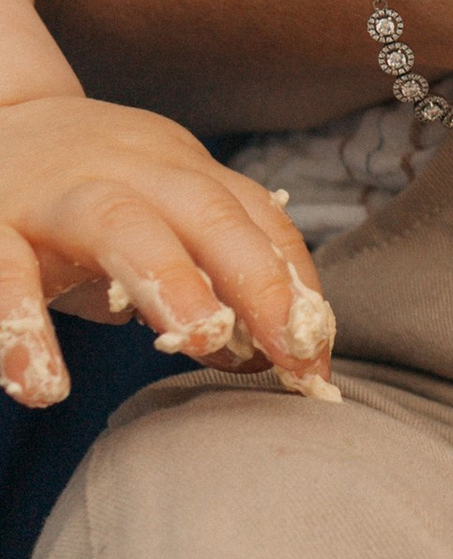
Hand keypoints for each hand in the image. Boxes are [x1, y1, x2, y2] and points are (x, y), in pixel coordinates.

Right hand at [0, 94, 335, 407]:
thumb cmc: (80, 193)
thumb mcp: (153, 215)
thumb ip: (206, 274)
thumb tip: (265, 353)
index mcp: (178, 171)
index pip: (256, 219)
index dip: (295, 286)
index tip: (316, 356)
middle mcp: (125, 171)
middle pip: (206, 211)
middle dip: (258, 280)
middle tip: (292, 350)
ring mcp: (55, 193)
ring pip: (117, 222)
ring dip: (168, 278)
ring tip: (201, 337)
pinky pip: (5, 273)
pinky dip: (21, 329)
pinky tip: (44, 386)